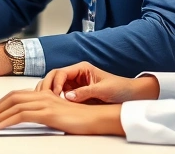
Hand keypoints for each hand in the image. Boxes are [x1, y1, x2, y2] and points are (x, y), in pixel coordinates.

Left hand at [0, 90, 124, 134]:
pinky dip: (6, 121)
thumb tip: (24, 120)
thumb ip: (42, 113)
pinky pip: (21, 115)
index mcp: (43, 94)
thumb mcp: (56, 115)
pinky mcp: (48, 112)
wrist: (97, 118)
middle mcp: (42, 95)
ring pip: (13, 105)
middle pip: (10, 98)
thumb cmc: (80, 118)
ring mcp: (45, 102)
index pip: (14, 95)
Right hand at [35, 61, 157, 103]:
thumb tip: (68, 96)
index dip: (56, 82)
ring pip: (56, 86)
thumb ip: (85, 92)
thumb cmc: (119, 87)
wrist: (130, 94)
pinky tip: (54, 105)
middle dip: (48, 86)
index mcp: (82, 68)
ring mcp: (75, 84)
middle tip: (45, 97)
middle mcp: (76, 75)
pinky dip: (55, 99)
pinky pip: (61, 94)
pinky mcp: (76, 93)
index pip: (61, 72)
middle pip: (55, 77)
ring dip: (50, 92)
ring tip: (47, 102)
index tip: (56, 93)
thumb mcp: (102, 89)